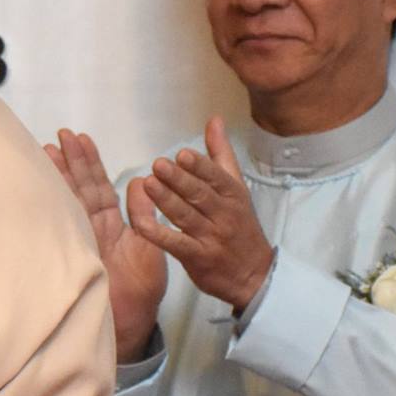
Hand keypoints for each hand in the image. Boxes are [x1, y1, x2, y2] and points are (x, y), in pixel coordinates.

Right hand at [46, 128, 168, 361]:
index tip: (80, 138)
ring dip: (59, 174)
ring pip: (69, 199)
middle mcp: (93, 226)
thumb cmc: (143, 287)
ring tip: (47, 147)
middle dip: (71, 160)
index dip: (90, 163)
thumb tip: (140, 183)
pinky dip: (55, 199)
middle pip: (80, 187)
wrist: (131, 317)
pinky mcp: (74, 247)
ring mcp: (81, 236)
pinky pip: (64, 219)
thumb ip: (144, 214)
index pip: (99, 186)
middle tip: (61, 134)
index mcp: (112, 223)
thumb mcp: (150, 244)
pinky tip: (45, 180)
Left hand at [134, 116, 274, 312]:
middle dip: (180, 180)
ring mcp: (211, 237)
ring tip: (148, 184)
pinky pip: (176, 244)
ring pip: (186, 216)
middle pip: (200, 195)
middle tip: (159, 164)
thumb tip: (214, 120)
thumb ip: (221, 155)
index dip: (200, 167)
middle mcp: (223, 214)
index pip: (217, 178)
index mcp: (233, 195)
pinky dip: (159, 234)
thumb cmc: (240, 226)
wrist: (254, 275)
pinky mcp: (197, 257)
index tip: (182, 154)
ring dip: (167, 201)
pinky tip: (142, 224)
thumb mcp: (236, 189)